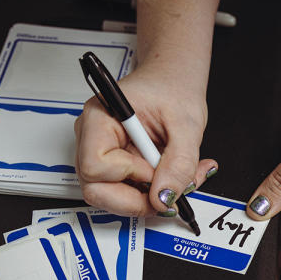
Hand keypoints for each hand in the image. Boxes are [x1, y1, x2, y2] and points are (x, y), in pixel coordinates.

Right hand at [74, 65, 217, 215]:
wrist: (173, 79)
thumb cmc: (172, 87)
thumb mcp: (187, 124)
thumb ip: (179, 163)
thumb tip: (165, 197)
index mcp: (100, 118)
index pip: (95, 166)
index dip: (129, 174)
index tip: (155, 168)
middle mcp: (93, 139)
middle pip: (96, 190)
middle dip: (137, 200)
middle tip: (170, 194)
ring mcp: (102, 155)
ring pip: (113, 197)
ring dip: (152, 198)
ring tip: (183, 177)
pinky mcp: (117, 167)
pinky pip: (128, 192)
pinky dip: (156, 192)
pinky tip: (175, 176)